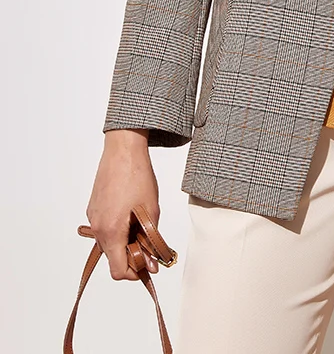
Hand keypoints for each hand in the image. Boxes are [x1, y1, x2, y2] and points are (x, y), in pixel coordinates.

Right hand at [86, 131, 160, 280]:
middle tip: (150, 244)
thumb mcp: (150, 212)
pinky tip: (131, 214)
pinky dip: (117, 229)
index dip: (135, 273)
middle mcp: (97, 228)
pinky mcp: (94, 208)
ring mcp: (93, 218)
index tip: (148, 265)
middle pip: (112, 258)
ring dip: (125, 241)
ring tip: (142, 225)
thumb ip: (150, 242)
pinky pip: (104, 228)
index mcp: (110, 232)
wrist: (122, 150)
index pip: (117, 271)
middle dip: (131, 256)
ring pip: (109, 243)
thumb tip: (151, 264)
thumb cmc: (137, 177)